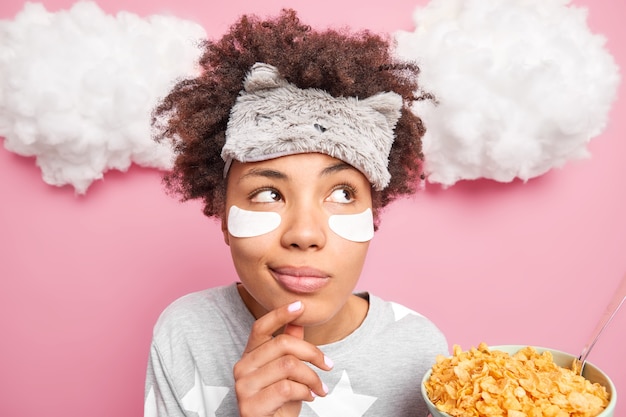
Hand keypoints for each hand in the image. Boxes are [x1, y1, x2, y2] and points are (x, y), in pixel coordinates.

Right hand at [233, 301, 332, 416]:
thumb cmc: (280, 402)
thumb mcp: (288, 372)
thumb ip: (290, 346)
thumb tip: (298, 319)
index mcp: (250, 355)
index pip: (260, 327)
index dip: (280, 314)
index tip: (300, 306)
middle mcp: (241, 367)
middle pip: (282, 344)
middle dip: (312, 353)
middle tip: (328, 365)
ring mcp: (243, 386)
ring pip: (288, 366)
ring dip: (312, 377)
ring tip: (320, 388)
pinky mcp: (250, 406)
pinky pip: (286, 388)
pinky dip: (306, 391)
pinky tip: (311, 397)